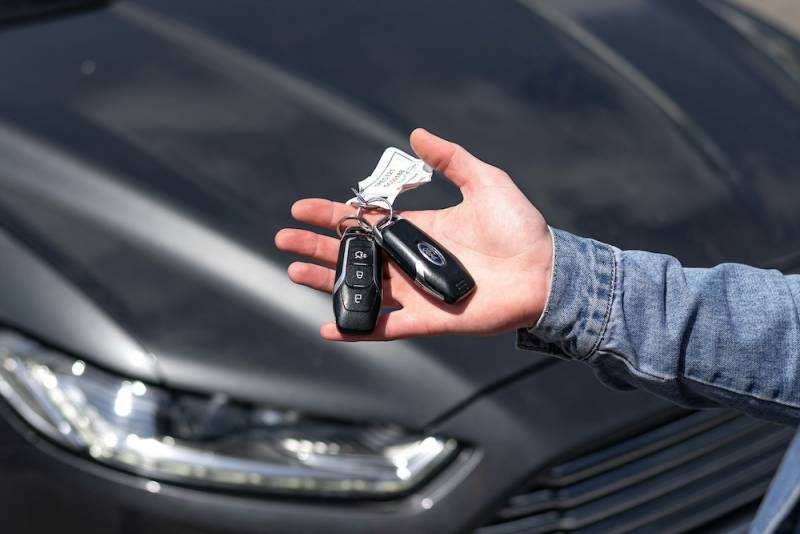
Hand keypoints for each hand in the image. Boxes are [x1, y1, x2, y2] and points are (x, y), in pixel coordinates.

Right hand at [275, 129, 552, 340]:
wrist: (546, 273)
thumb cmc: (520, 229)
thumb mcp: (485, 181)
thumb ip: (451, 159)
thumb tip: (417, 134)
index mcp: (419, 229)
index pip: (365, 222)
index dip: (332, 214)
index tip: (301, 208)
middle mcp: (411, 260)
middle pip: (353, 254)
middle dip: (317, 246)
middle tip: (284, 240)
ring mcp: (416, 291)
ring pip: (361, 288)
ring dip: (327, 281)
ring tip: (294, 270)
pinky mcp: (427, 319)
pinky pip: (385, 327)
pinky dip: (357, 328)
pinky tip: (328, 325)